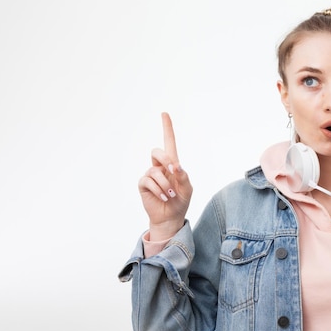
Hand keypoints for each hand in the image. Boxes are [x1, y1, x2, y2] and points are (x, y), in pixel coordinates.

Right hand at [138, 112, 192, 240]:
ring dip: (165, 184)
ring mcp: (150, 175)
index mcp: (172, 164)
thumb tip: (176, 165)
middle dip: (166, 160)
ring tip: (170, 194)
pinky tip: (163, 197)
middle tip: (173, 172)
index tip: (164, 113)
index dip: (167, 128)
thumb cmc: (180, 201)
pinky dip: (158, 190)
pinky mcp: (143, 184)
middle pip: (157, 152)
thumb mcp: (187, 189)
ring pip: (154, 170)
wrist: (171, 217)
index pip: (169, 143)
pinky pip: (148, 181)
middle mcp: (159, 167)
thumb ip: (183, 176)